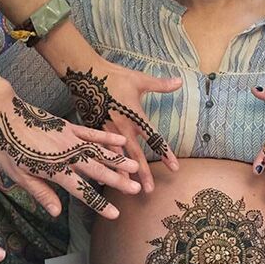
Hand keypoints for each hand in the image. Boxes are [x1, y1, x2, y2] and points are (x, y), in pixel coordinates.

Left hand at [0, 77, 140, 218]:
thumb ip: (41, 192)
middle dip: (117, 181)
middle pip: (97, 171)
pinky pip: (91, 133)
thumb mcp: (18, 175)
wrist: (0, 113)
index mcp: (54, 170)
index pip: (82, 191)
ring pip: (99, 152)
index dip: (99, 204)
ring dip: (118, 160)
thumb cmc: (5, 147)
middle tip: (135, 190)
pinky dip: (107, 136)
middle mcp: (67, 156)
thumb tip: (57, 212)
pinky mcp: (68, 127)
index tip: (115, 214)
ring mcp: (70, 140)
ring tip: (135, 167)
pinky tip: (121, 140)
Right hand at [62, 62, 181, 192]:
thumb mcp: (139, 79)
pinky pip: (100, 152)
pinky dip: (103, 165)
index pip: (154, 138)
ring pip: (116, 158)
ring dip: (123, 175)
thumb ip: (160, 85)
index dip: (165, 153)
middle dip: (143, 174)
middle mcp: (122, 127)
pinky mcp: (93, 131)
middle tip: (149, 190)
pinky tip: (104, 179)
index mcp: (135, 116)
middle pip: (135, 155)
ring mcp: (106, 131)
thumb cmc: (113, 76)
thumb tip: (180, 81)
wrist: (84, 72)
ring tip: (128, 190)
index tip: (175, 168)